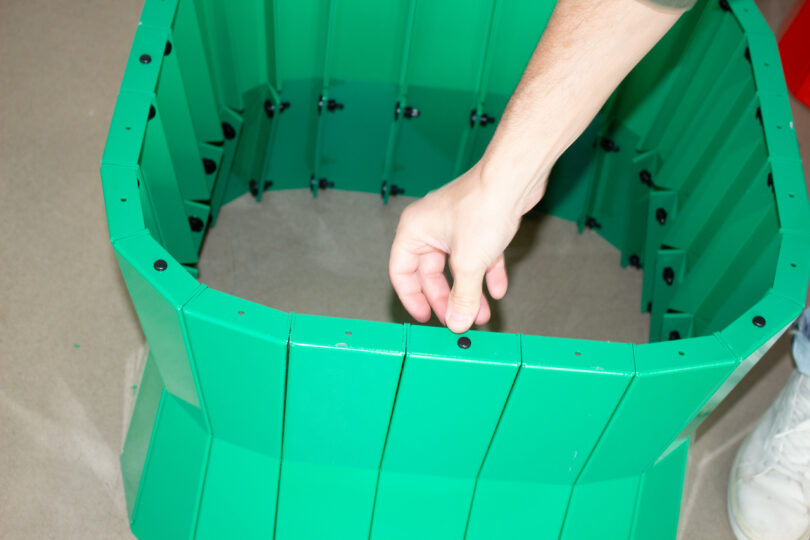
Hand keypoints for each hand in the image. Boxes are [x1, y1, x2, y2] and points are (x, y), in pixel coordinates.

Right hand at [389, 165, 539, 332]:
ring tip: (481, 314)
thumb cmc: (483, 205)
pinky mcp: (479, 224)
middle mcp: (431, 227)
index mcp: (414, 231)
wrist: (514, 179)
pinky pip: (478, 256)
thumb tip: (457, 321)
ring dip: (469, 291)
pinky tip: (497, 291)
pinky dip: (486, 274)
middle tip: (457, 319)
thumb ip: (462, 297)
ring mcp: (456, 225)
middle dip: (447, 299)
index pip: (401, 272)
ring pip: (457, 267)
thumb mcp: (468, 263)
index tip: (426, 317)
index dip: (412, 297)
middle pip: (431, 273)